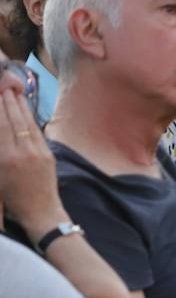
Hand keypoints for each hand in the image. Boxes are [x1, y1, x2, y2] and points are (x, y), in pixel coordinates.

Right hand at [0, 89, 67, 235]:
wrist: (40, 212)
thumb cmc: (11, 199)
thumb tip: (1, 131)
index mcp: (5, 158)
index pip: (0, 127)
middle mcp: (22, 152)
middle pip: (13, 121)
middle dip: (8, 102)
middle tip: (3, 86)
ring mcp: (37, 152)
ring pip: (27, 124)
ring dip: (20, 107)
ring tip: (14, 92)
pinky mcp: (48, 154)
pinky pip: (37, 132)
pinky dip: (30, 119)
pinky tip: (26, 110)